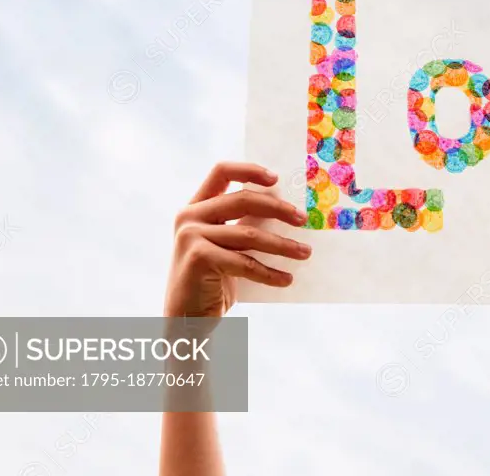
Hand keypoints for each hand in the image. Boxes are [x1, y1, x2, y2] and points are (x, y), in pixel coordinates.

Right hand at [164, 162, 309, 317]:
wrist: (185, 320)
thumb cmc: (212, 282)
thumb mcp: (227, 247)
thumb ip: (244, 224)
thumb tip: (286, 210)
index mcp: (195, 208)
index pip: (221, 172)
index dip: (250, 170)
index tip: (276, 178)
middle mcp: (188, 217)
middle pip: (243, 199)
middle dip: (278, 209)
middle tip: (303, 220)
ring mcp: (190, 236)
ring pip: (249, 233)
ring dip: (283, 245)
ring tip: (305, 253)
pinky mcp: (198, 257)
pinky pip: (245, 262)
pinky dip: (269, 272)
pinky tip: (285, 280)